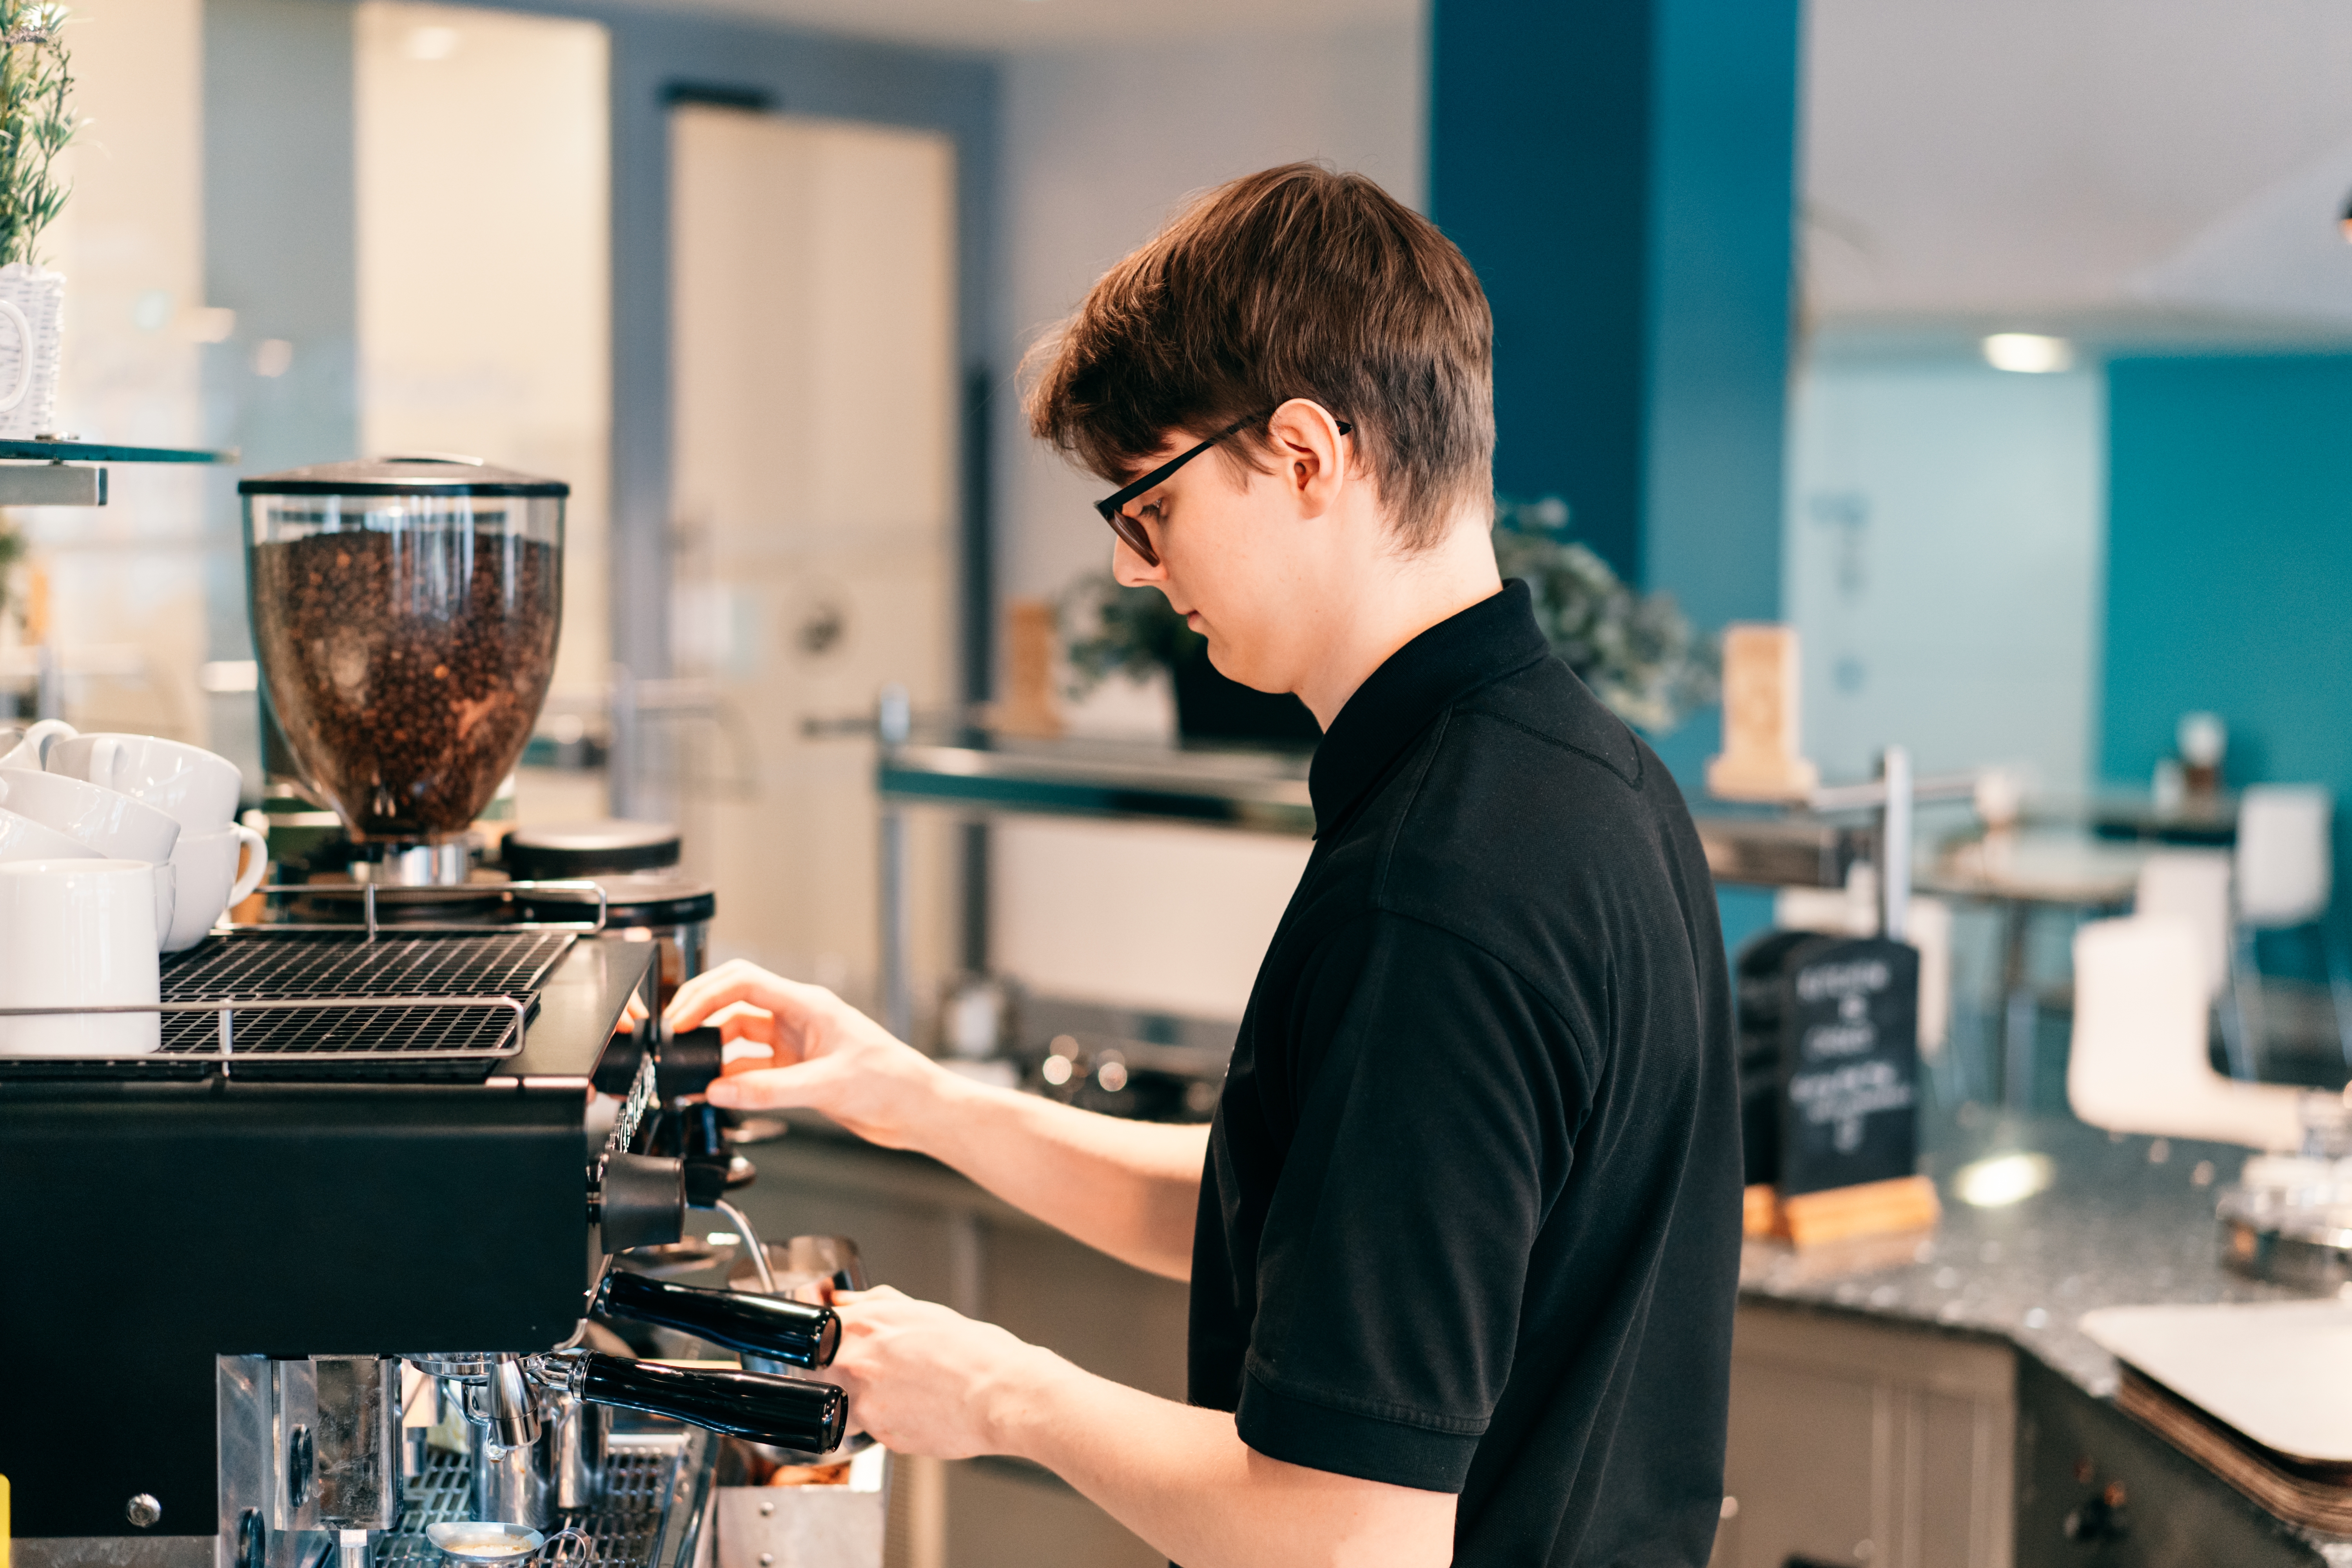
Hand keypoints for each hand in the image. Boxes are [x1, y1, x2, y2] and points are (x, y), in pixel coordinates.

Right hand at [663, 960, 948, 1148]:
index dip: (706, 995)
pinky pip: (753, 1067)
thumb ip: (768, 1090)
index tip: (680, 1017)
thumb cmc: (892, 1082)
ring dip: (714, 1052)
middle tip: (673, 1038)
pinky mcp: (798, 1069)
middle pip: (736, 1005)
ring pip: (741, 1038)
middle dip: (701, 1017)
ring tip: (689, 1070)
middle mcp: (799, 1019)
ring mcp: (797, 1043)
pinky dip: (732, 1077)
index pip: (745, 982)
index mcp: (808, 1005)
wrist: (918, 1110)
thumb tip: (719, 1090)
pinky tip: (716, 1091)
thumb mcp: (825, 1086)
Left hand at [826, 1286, 1055, 1459]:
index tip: (827, 1343)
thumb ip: (875, 1305)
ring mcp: (865, 1404)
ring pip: (845, 1403)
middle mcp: (855, 1365)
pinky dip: (890, 1420)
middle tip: (879, 1370)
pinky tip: (919, 1410)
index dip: (819, 1338)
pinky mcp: (880, 1437)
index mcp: (863, 1325)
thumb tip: (846, 1301)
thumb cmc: (976, 1352)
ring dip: (865, 1398)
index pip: (811, 1331)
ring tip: (906, 1392)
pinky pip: (873, 1427)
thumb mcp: (923, 1312)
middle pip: (819, 1372)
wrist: (1004, 1395)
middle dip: (839, 1371)